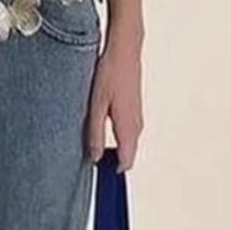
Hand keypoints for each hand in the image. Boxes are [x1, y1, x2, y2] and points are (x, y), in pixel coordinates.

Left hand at [87, 28, 143, 170]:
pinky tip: (102, 133)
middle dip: (112, 162)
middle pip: (128, 154)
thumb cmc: (110, 75)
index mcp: (128, 127)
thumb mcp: (96, 106)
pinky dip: (117, 139)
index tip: (100, 178)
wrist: (125, 51)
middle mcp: (137, 125)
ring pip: (128, 143)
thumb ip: (95, 134)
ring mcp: (138, 117)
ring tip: (95, 151)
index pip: (126, 161)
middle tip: (93, 164)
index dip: (113, 172)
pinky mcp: (134, 110)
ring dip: (114, 150)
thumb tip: (94, 158)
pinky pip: (128, 132)